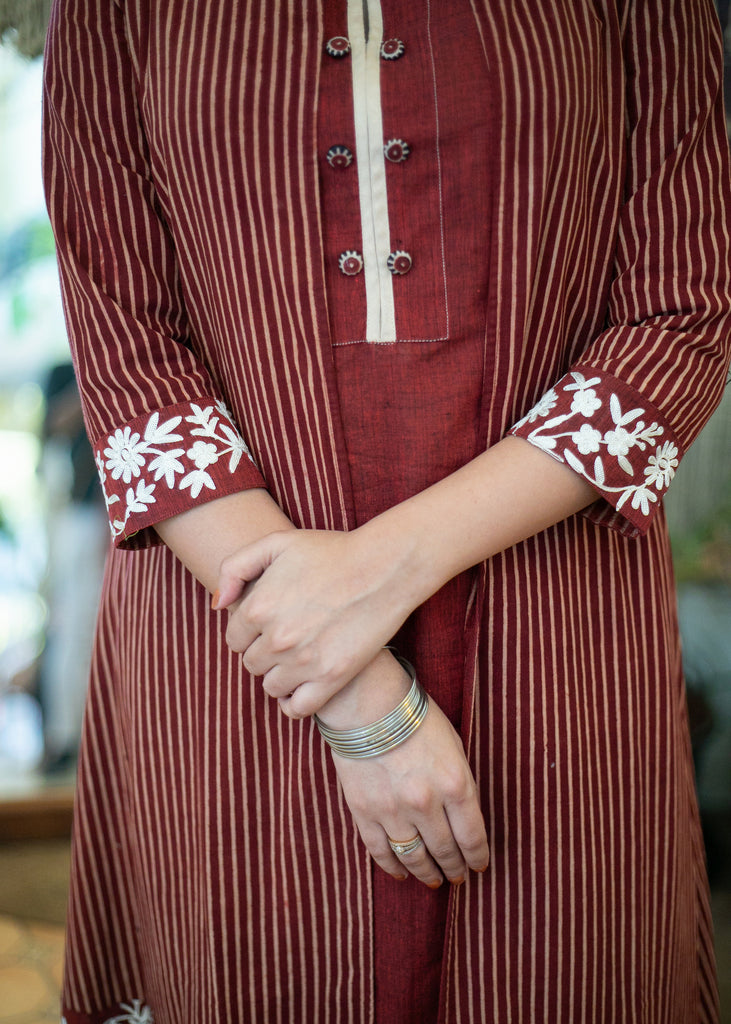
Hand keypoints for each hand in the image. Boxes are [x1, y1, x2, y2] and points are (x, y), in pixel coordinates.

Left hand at [215, 527, 419, 716]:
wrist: (384, 567)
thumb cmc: (332, 551)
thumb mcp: (277, 543)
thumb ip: (235, 567)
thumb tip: (218, 604)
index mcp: (258, 608)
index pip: (234, 639)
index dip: (249, 631)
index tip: (268, 624)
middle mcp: (277, 639)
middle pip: (251, 663)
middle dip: (264, 652)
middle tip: (287, 637)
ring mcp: (304, 662)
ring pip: (271, 686)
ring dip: (279, 675)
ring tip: (297, 658)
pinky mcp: (332, 677)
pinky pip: (298, 708)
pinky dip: (294, 703)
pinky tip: (302, 687)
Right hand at [327, 670, 488, 886]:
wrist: (367, 704)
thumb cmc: (416, 719)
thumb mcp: (454, 746)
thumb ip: (462, 784)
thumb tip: (465, 818)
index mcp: (455, 784)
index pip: (473, 838)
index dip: (478, 857)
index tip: (479, 866)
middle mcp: (426, 803)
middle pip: (446, 852)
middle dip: (455, 868)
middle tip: (457, 876)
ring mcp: (393, 811)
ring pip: (414, 858)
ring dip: (426, 873)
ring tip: (432, 880)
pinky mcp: (364, 812)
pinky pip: (380, 851)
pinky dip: (393, 867)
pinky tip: (401, 873)